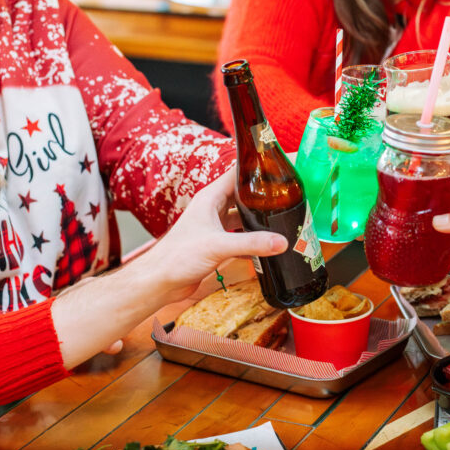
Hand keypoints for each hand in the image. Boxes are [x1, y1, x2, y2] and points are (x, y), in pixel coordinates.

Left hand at [148, 170, 286, 302]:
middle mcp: (213, 209)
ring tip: (283, 218)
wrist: (160, 281)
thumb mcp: (219, 245)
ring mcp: (215, 226)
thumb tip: (281, 241)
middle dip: (263, 196)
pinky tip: (267, 246)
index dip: (255, 169)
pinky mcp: (216, 244)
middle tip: (288, 196)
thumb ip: (251, 243)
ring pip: (242, 217)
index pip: (236, 174)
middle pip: (243, 195)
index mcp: (210, 198)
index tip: (277, 167)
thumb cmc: (178, 256)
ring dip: (259, 219)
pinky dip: (253, 240)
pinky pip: (240, 237)